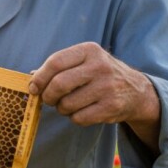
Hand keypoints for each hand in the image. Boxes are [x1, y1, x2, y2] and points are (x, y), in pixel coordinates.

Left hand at [28, 42, 160, 151]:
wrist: (136, 91)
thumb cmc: (100, 74)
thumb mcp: (84, 61)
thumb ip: (59, 66)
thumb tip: (31, 77)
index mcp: (89, 50)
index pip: (55, 62)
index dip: (39, 77)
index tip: (33, 87)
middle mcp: (100, 66)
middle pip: (59, 84)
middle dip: (48, 96)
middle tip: (48, 99)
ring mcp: (107, 87)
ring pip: (67, 104)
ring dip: (61, 108)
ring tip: (68, 105)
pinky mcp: (112, 107)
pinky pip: (79, 118)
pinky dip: (74, 118)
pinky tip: (81, 111)